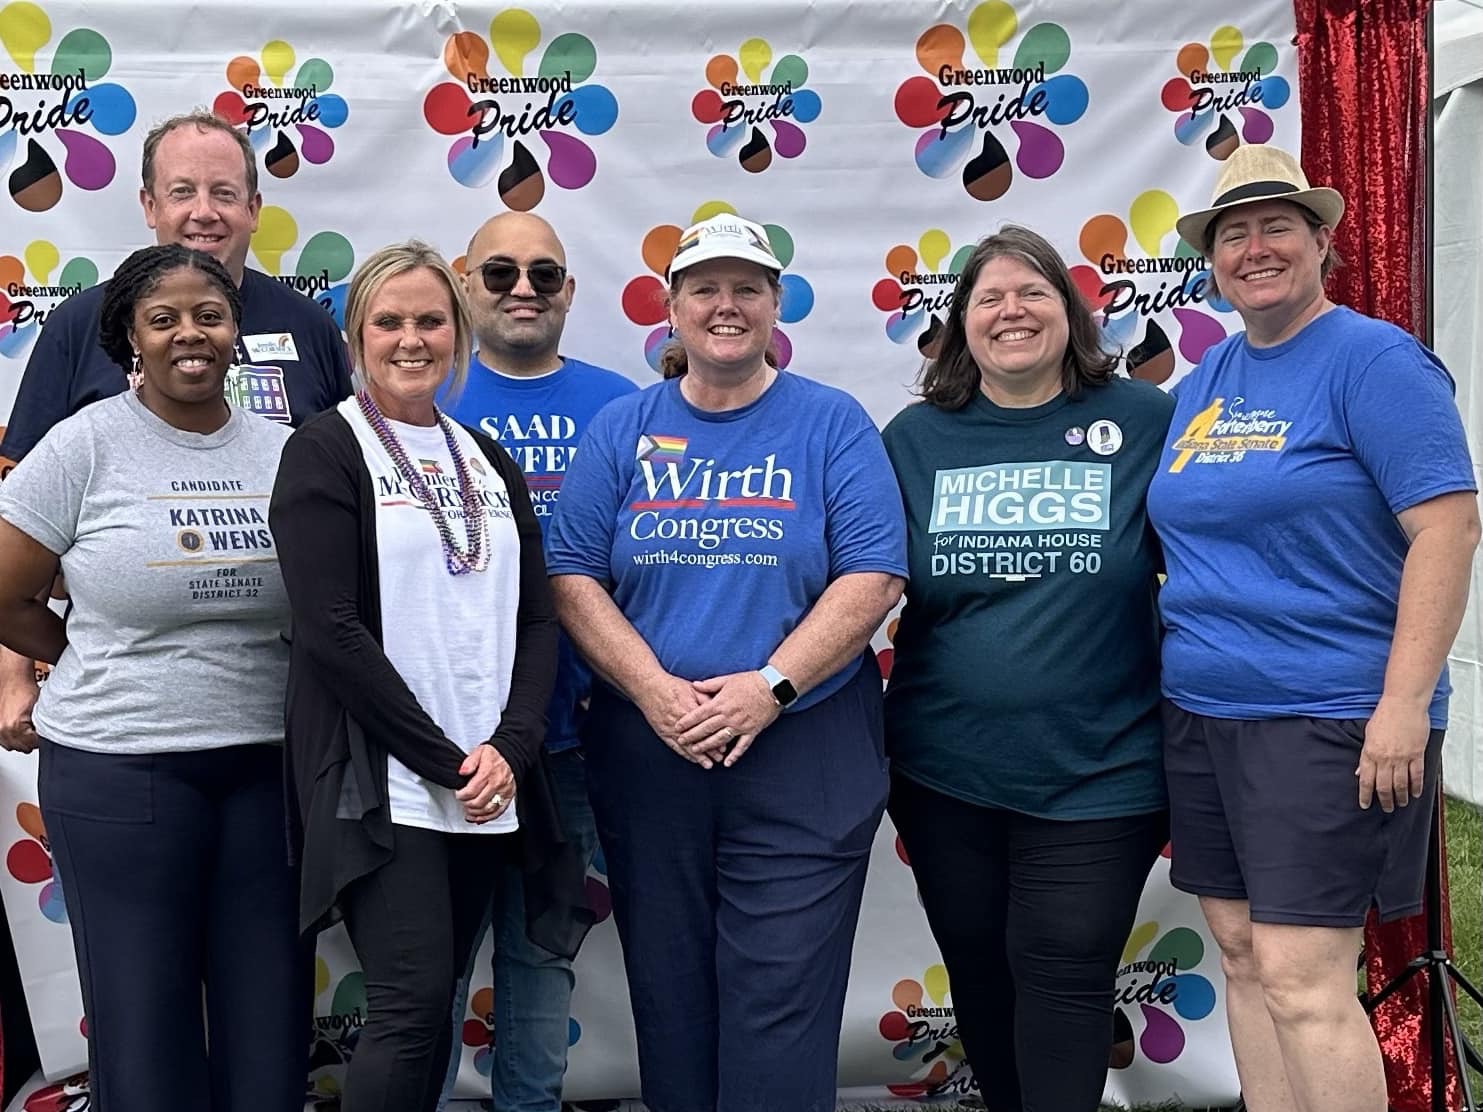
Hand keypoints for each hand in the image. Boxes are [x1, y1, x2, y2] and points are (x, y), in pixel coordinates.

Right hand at [0, 671, 39, 753]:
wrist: (12, 678)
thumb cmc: (25, 689)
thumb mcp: (40, 709)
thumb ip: (44, 725)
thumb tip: (52, 735)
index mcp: (14, 726)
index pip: (33, 744)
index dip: (42, 738)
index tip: (46, 733)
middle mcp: (2, 730)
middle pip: (22, 747)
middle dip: (32, 740)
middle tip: (38, 731)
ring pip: (12, 746)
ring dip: (21, 740)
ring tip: (29, 730)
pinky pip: (4, 741)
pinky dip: (12, 737)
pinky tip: (20, 729)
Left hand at [456, 745, 514, 823]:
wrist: (512, 755)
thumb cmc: (495, 754)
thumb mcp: (479, 752)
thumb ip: (469, 762)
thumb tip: (462, 772)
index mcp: (488, 773)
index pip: (471, 791)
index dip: (461, 795)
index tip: (458, 794)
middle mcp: (497, 784)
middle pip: (478, 802)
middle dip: (466, 805)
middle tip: (463, 801)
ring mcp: (504, 792)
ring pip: (487, 810)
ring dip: (475, 813)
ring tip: (468, 811)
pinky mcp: (508, 797)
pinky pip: (498, 812)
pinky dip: (487, 818)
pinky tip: (479, 818)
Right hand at [634, 672, 710, 766]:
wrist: (648, 687)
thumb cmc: (671, 685)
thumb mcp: (692, 688)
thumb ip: (705, 698)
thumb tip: (718, 708)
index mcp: (688, 709)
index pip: (704, 727)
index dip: (714, 737)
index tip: (724, 745)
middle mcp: (679, 721)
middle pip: (696, 739)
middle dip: (709, 750)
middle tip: (719, 758)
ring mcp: (670, 728)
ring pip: (686, 746)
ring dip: (698, 756)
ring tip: (708, 764)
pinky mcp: (662, 732)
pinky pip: (674, 746)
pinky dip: (684, 754)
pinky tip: (692, 760)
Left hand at [675, 671, 781, 767]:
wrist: (773, 686)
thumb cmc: (750, 681)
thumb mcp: (728, 679)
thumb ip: (710, 684)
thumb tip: (694, 685)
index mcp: (722, 702)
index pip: (700, 714)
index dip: (687, 721)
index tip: (677, 727)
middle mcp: (729, 716)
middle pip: (706, 728)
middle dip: (692, 736)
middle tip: (681, 741)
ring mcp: (740, 725)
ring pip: (720, 739)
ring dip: (707, 746)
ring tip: (696, 751)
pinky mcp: (752, 731)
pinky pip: (742, 746)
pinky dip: (734, 755)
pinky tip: (726, 763)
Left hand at [1356, 696, 1429, 811]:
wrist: (1403, 704)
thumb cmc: (1384, 716)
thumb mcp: (1368, 735)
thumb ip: (1365, 755)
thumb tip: (1360, 772)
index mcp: (1370, 754)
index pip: (1366, 781)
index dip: (1365, 795)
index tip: (1364, 805)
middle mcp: (1385, 759)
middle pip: (1384, 786)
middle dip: (1385, 800)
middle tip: (1387, 808)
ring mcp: (1402, 758)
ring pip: (1401, 784)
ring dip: (1401, 796)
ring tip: (1401, 803)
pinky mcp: (1417, 754)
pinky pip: (1417, 775)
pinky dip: (1416, 786)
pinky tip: (1416, 793)